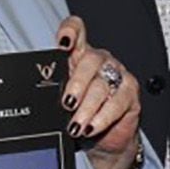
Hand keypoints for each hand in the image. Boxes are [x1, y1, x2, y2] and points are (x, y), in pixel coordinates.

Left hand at [54, 16, 141, 168]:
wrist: (105, 136)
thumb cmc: (81, 113)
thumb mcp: (63, 100)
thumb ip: (54, 92)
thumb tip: (38, 101)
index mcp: (79, 56)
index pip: (77, 32)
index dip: (71, 31)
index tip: (63, 42)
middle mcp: (99, 61)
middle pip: (90, 60)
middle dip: (77, 84)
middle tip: (67, 103)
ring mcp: (117, 74)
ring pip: (102, 85)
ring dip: (87, 108)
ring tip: (76, 125)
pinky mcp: (130, 92)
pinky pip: (118, 102)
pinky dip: (102, 117)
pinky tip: (92, 127)